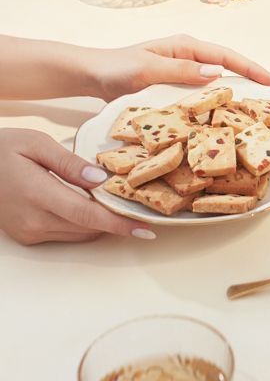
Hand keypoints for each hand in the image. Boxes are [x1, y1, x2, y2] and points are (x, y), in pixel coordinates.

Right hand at [0, 129, 156, 245]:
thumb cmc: (3, 149)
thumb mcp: (37, 144)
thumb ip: (69, 163)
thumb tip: (100, 179)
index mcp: (37, 194)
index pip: (87, 215)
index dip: (119, 222)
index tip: (145, 228)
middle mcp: (34, 221)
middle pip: (88, 227)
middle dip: (116, 219)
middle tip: (140, 206)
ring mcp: (29, 232)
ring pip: (79, 233)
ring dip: (100, 221)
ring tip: (119, 202)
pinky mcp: (27, 236)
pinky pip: (65, 233)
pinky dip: (83, 222)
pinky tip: (91, 204)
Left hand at [84, 34, 269, 101]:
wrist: (91, 74)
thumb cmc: (117, 69)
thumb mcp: (148, 69)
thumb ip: (180, 71)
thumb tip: (217, 73)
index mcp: (186, 47)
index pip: (226, 56)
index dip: (251, 68)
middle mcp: (188, 57)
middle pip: (227, 67)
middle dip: (250, 79)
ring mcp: (181, 72)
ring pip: (216, 81)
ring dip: (235, 92)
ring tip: (256, 110)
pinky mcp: (174, 86)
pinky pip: (201, 93)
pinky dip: (215, 102)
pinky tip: (223, 117)